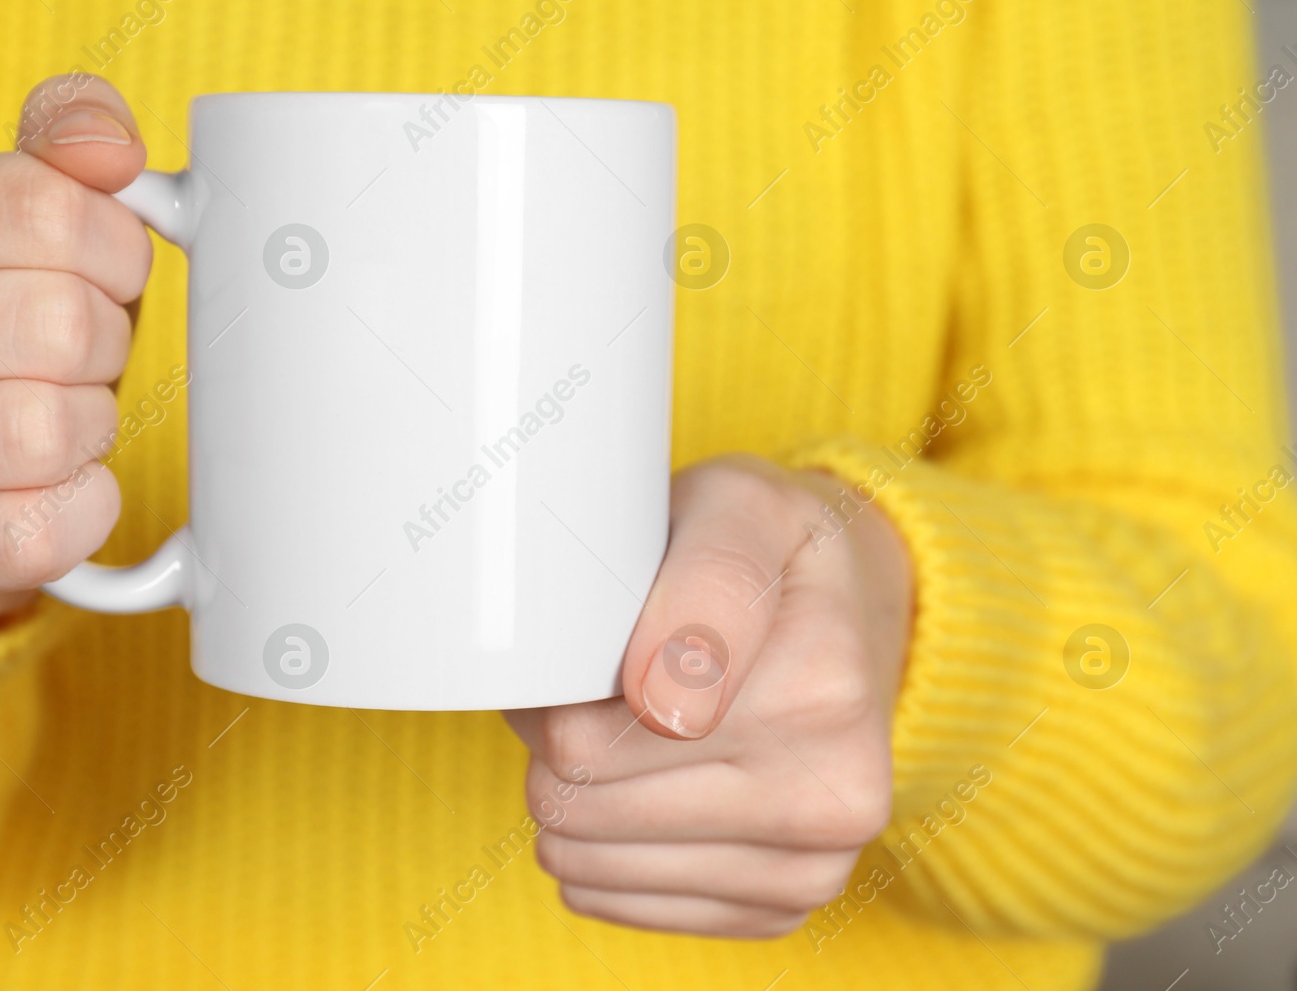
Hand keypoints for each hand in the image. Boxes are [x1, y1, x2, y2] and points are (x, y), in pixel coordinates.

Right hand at [0, 74, 150, 630]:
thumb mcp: (20, 224)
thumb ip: (64, 149)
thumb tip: (107, 145)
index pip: (46, 209)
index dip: (116, 251)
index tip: (105, 277)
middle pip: (57, 322)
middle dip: (104, 346)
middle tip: (80, 362)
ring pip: (46, 429)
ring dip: (91, 428)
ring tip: (62, 422)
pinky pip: (41, 528)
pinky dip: (85, 508)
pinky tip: (61, 490)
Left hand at [504, 456, 912, 936]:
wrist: (858, 624)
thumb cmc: (774, 554)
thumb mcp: (739, 501)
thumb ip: (702, 572)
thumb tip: (652, 693)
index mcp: (821, 683)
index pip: (589, 733)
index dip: (555, 682)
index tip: (594, 639)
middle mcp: (833, 788)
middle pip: (578, 793)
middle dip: (557, 732)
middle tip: (597, 678)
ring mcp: (811, 864)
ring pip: (583, 855)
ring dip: (568, 791)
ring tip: (617, 727)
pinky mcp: (776, 911)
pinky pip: (611, 900)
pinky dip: (595, 845)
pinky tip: (636, 786)